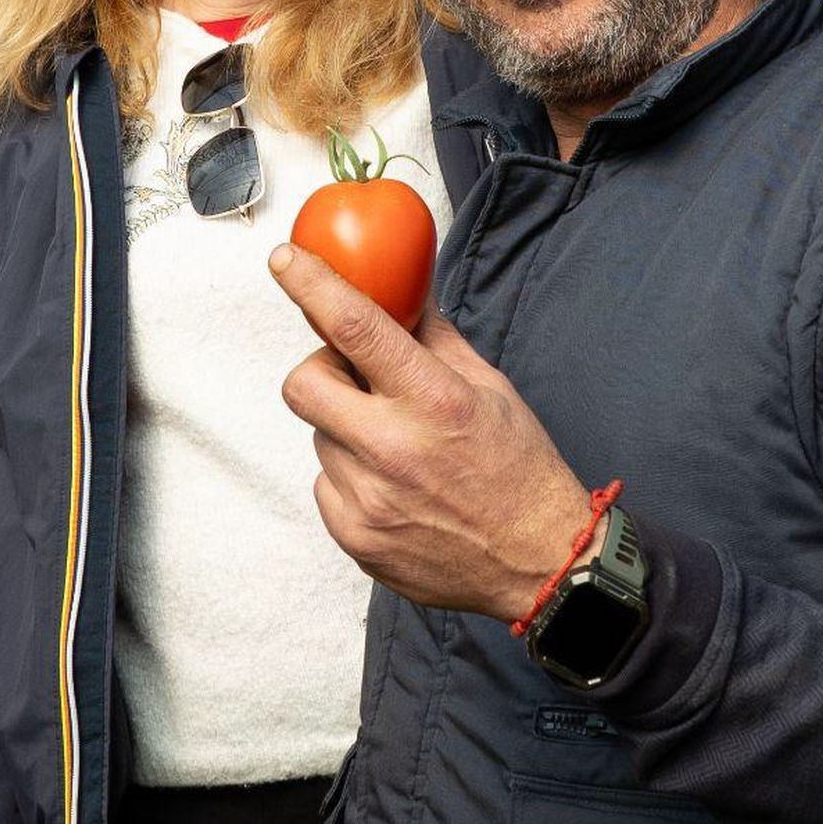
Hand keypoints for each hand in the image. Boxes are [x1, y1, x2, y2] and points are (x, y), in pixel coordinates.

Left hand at [271, 243, 589, 620]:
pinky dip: (351, 477)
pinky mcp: (355, 536)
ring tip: (399, 450)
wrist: (537, 563)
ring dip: (346, 430)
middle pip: (304, 384)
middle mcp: (394, 449)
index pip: (356, 328)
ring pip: (320, 436)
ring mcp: (369, 498)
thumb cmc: (520, 472)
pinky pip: (326, 484)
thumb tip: (400, 292)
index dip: (312, 285)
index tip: (285, 260)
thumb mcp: (490, 388)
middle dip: (321, 371)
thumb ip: (435, 338)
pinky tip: (396, 489)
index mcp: (434, 400)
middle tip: (355, 380)